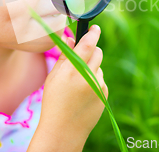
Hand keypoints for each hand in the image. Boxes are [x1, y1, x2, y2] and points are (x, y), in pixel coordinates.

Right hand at [36, 25, 107, 147]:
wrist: (63, 130)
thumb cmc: (54, 101)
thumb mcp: (54, 77)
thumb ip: (64, 56)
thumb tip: (71, 37)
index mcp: (72, 70)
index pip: (88, 44)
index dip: (93, 33)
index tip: (95, 27)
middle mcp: (88, 76)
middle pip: (98, 53)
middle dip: (91, 50)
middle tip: (81, 56)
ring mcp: (99, 86)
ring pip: (99, 67)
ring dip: (91, 68)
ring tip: (77, 82)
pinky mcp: (104, 94)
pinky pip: (101, 79)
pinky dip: (94, 80)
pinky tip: (83, 92)